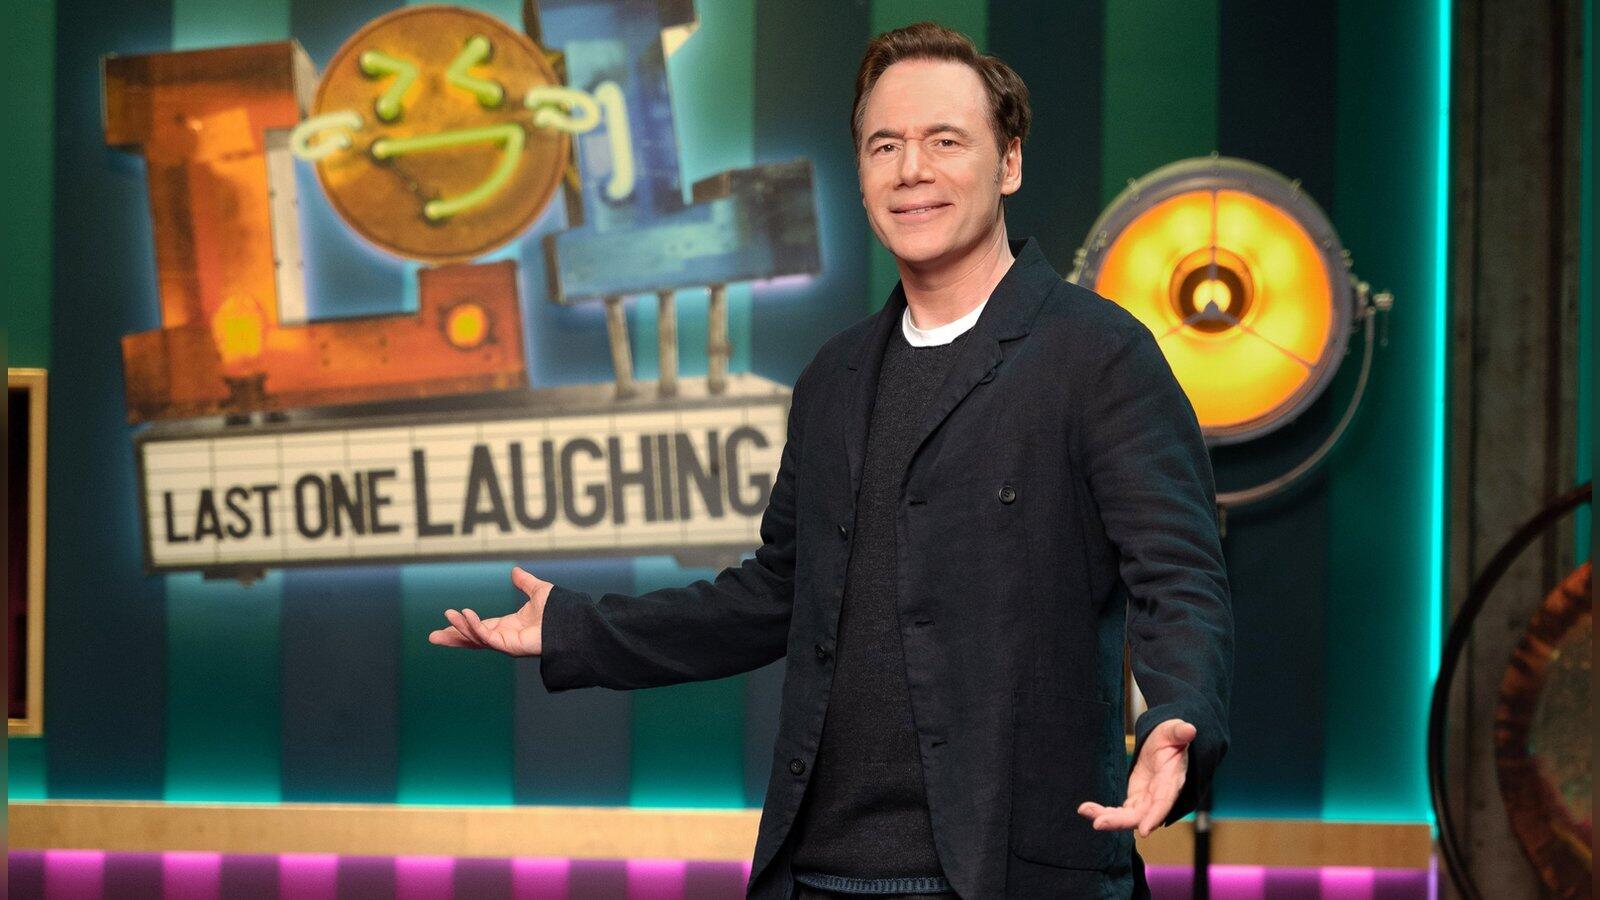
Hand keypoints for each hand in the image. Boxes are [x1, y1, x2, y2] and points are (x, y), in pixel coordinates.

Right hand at [427, 566, 551, 656]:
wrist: (573, 621)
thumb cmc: (560, 611)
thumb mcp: (538, 591)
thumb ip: (525, 583)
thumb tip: (515, 571)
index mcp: (508, 627)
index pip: (480, 627)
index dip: (463, 624)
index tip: (447, 619)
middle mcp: (505, 637)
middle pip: (473, 639)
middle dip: (453, 638)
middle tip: (432, 637)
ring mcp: (506, 643)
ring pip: (476, 638)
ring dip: (460, 628)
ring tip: (448, 616)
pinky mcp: (510, 646)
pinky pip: (487, 637)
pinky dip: (475, 626)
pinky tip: (466, 615)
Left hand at [1077, 718, 1193, 838]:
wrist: (1166, 744)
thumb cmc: (1172, 738)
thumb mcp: (1175, 731)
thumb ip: (1180, 732)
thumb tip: (1189, 729)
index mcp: (1172, 781)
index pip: (1164, 802)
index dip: (1155, 816)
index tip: (1143, 830)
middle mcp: (1160, 796)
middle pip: (1141, 815)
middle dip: (1120, 821)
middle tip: (1098, 823)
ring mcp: (1147, 800)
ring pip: (1128, 816)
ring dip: (1107, 818)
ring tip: (1085, 811)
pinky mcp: (1136, 799)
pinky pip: (1120, 811)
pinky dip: (1104, 812)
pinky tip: (1087, 810)